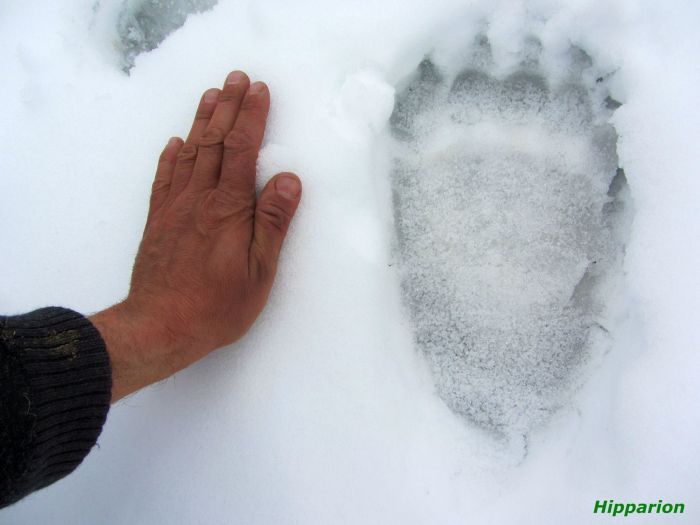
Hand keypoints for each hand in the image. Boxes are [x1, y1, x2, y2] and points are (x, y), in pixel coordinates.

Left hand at [90, 71, 301, 402]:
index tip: (259, 90)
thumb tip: (287, 179)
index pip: (241, 150)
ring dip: (201, 121)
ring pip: (189, 153)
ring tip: (210, 95)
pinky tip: (175, 143)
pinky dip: (171, 156)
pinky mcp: (158, 221)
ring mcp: (174, 207)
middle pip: (214, 142)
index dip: (251, 117)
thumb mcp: (259, 271)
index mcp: (228, 209)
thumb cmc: (217, 306)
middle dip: (227, 107)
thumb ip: (273, 222)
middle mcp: (198, 199)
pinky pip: (164, 178)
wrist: (159, 326)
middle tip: (236, 78)